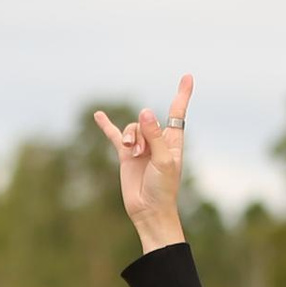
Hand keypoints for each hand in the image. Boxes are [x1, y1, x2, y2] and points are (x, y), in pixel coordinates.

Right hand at [91, 75, 190, 250]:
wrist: (148, 210)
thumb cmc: (163, 187)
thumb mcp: (163, 160)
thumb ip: (154, 136)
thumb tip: (144, 112)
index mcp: (172, 140)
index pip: (177, 112)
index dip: (182, 94)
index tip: (187, 77)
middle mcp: (157, 140)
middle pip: (146, 119)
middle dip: (142, 131)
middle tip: (142, 152)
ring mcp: (140, 146)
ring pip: (132, 128)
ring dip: (130, 138)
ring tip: (133, 154)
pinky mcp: (125, 155)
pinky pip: (114, 136)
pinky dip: (106, 126)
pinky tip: (98, 115)